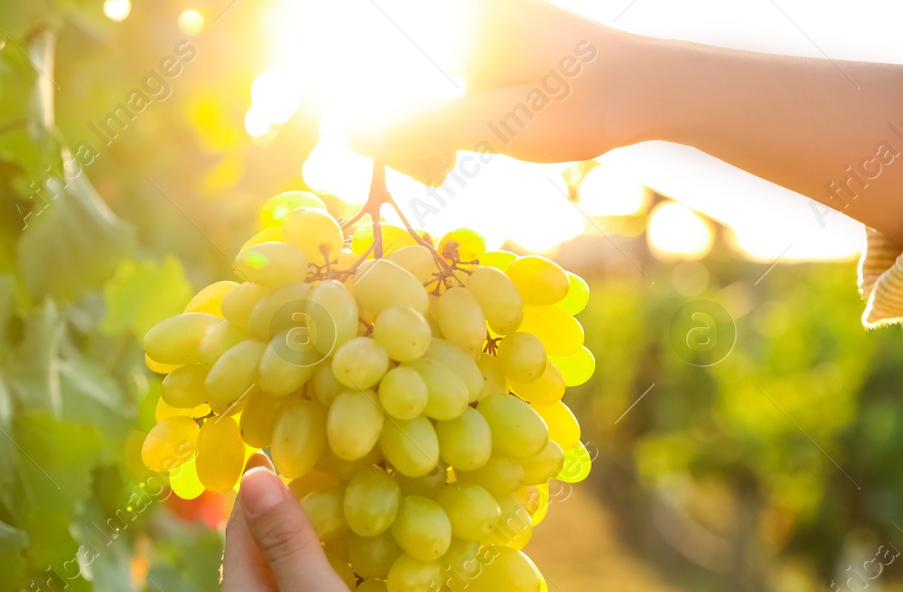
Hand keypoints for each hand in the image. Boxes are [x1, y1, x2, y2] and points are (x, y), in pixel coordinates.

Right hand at [349, 0, 639, 171]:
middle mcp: (466, 13)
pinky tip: (460, 150)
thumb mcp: (492, 124)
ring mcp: (478, 28)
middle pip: (389, 72)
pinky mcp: (491, 47)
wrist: (654, 92)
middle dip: (396, 127)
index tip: (375, 148)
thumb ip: (415, 128)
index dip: (363, 109)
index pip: (371, 49)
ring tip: (447, 168)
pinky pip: (440, 85)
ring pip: (414, 84)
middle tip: (431, 171)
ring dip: (418, 132)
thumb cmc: (582, 103)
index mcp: (460, 15)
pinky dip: (442, 121)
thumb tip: (342, 131)